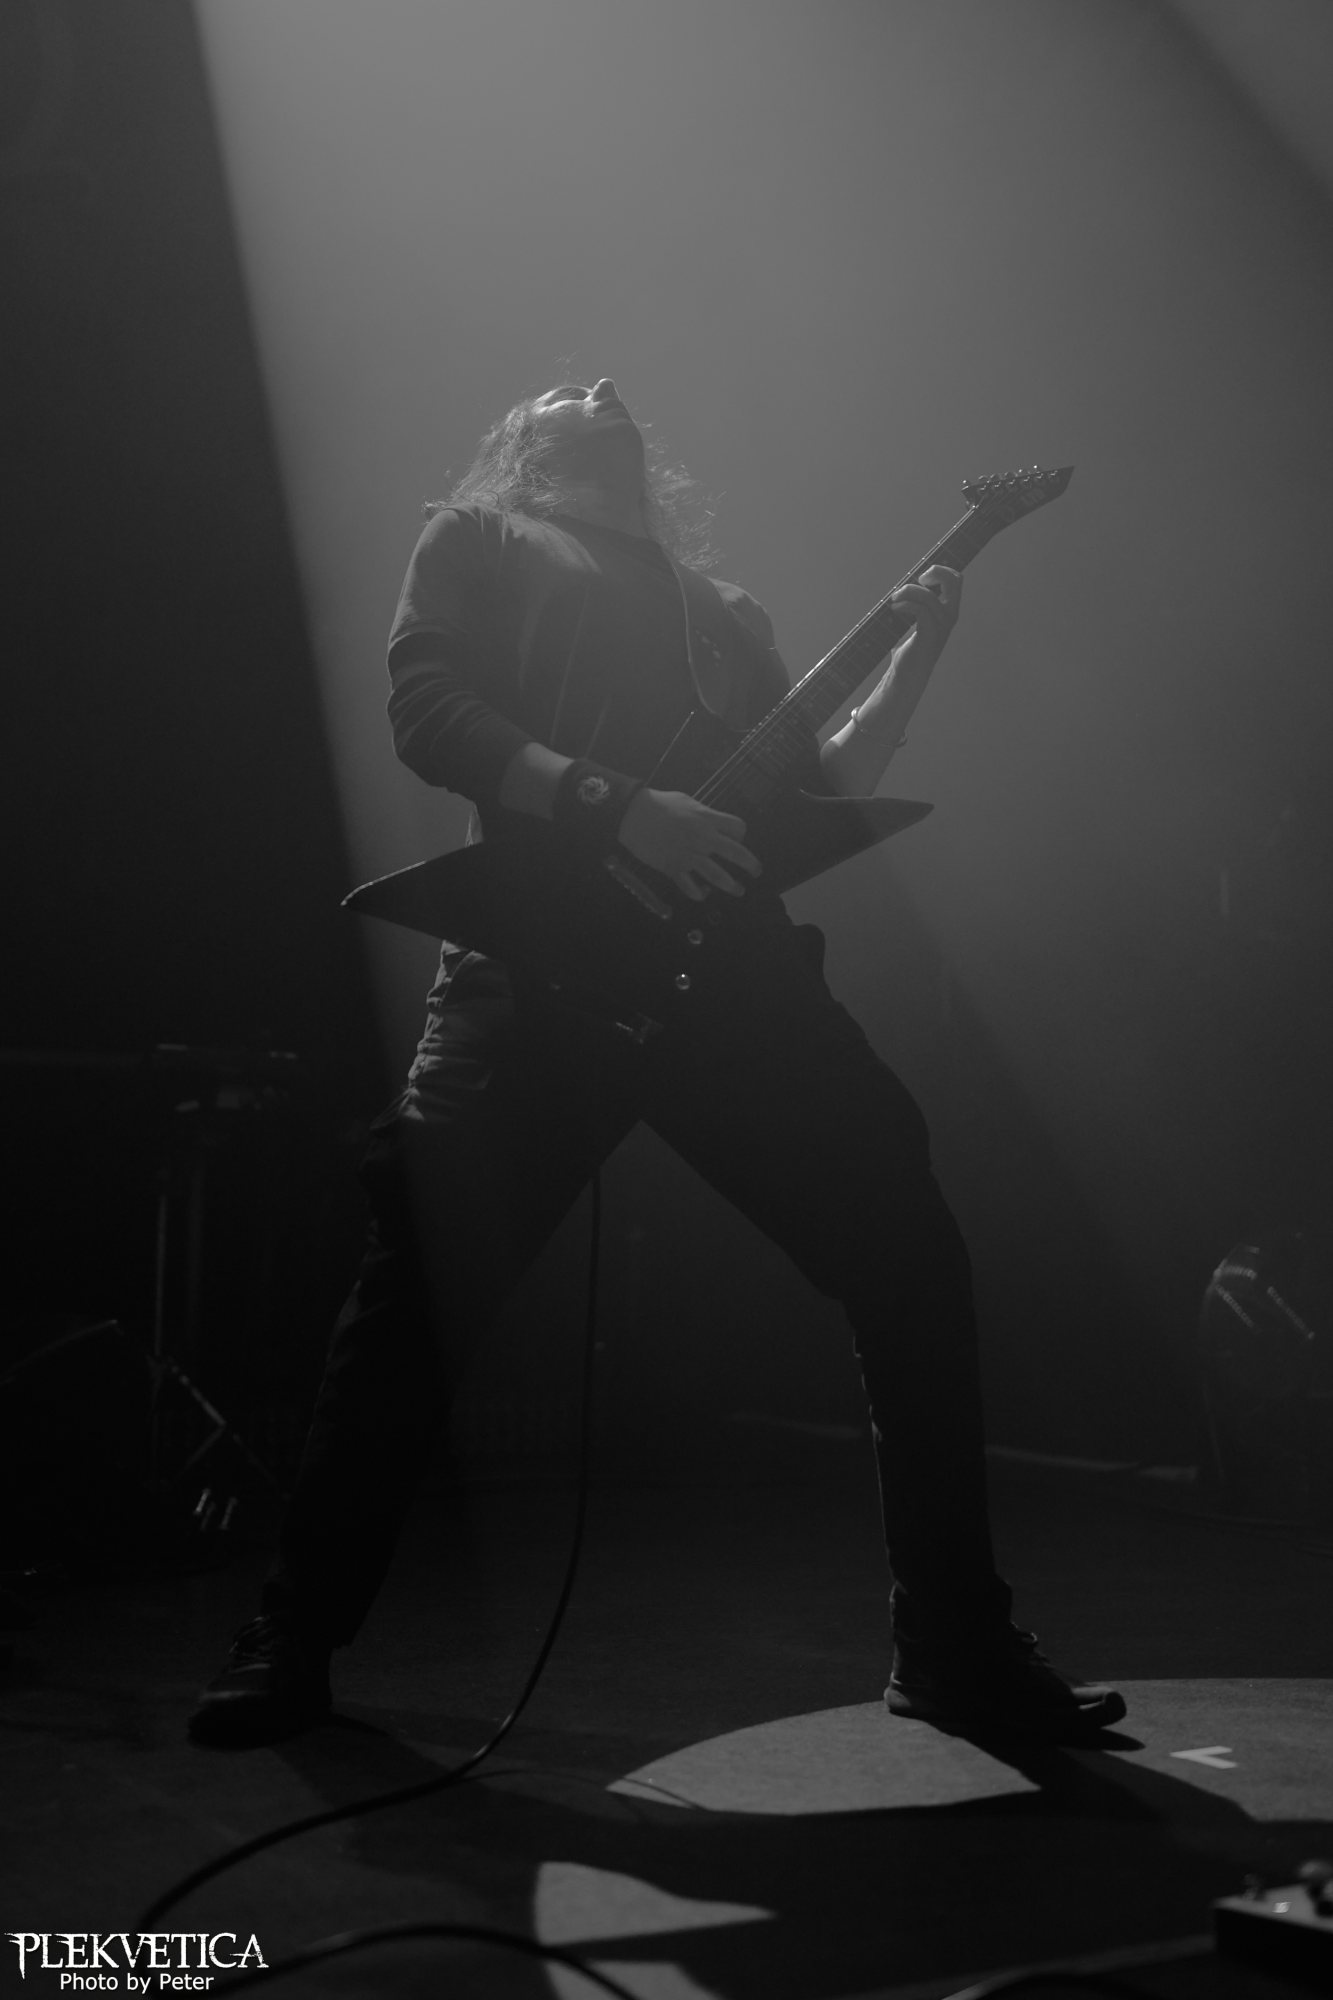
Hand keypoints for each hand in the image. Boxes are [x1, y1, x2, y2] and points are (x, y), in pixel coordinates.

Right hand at [618, 789, 761, 901]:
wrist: (632, 815)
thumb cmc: (659, 803)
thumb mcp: (687, 801)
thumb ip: (703, 814)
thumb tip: (712, 821)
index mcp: (707, 819)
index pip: (738, 828)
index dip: (741, 833)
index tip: (737, 837)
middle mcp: (703, 839)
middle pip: (737, 853)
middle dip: (751, 864)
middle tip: (757, 871)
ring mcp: (689, 856)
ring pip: (717, 876)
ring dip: (732, 886)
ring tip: (739, 891)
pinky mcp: (673, 869)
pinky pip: (691, 887)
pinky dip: (699, 894)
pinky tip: (703, 894)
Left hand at [889, 564, 961, 672]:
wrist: (906, 676)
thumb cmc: (908, 649)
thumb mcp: (914, 622)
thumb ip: (917, 603)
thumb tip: (904, 583)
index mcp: (948, 611)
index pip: (956, 580)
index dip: (940, 571)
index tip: (921, 578)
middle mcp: (949, 617)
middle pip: (954, 581)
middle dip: (935, 572)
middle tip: (917, 580)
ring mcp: (941, 627)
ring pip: (929, 596)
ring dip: (908, 592)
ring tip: (894, 599)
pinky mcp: (929, 636)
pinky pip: (920, 610)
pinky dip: (905, 605)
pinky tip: (894, 609)